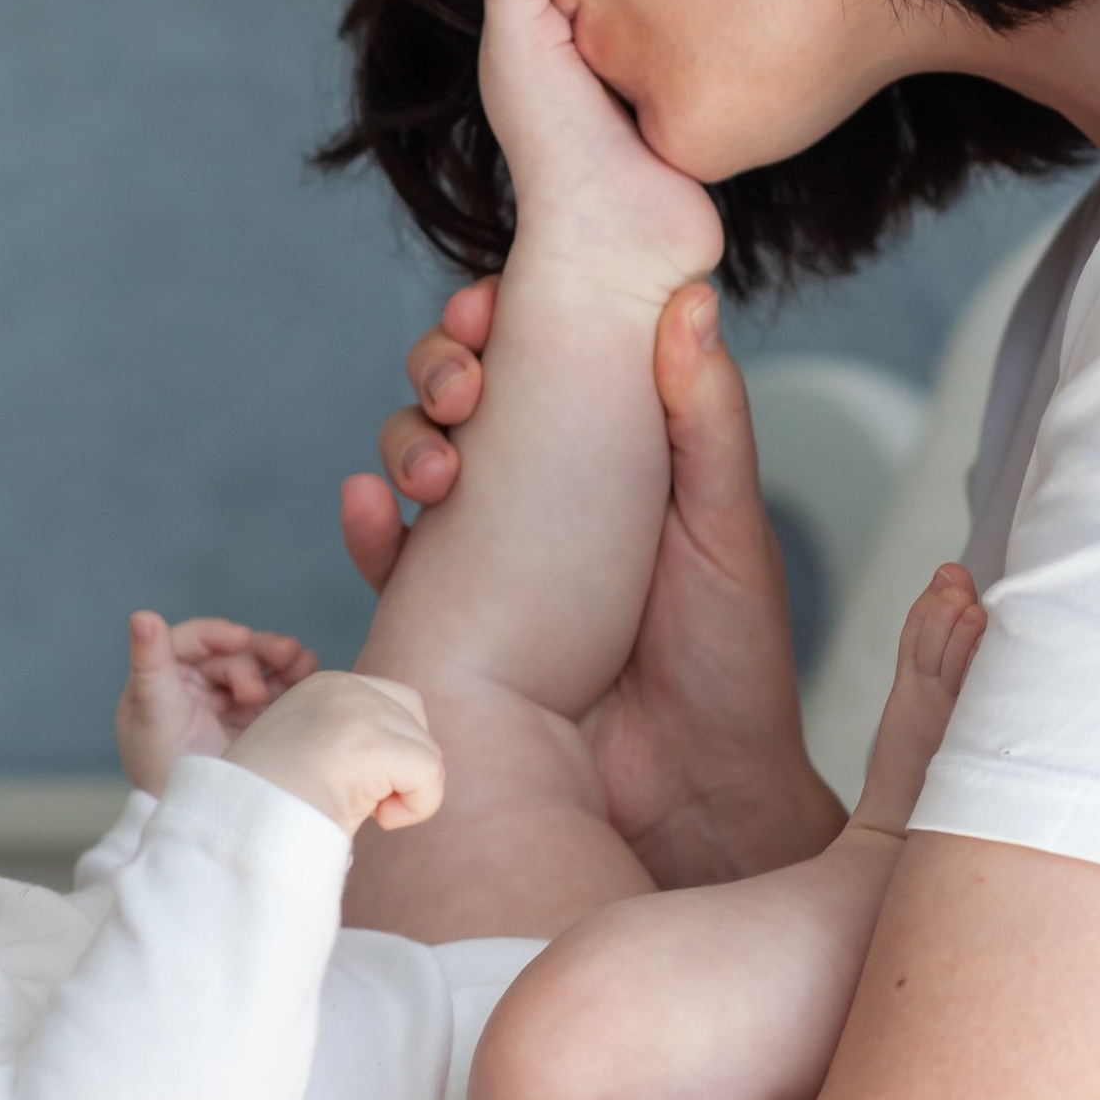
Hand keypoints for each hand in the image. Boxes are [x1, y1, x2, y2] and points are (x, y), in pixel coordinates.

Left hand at [115, 611, 317, 797]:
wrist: (200, 821)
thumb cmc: (163, 767)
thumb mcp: (154, 711)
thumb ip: (149, 662)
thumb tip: (141, 615)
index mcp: (164, 680)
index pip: (194, 642)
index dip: (219, 635)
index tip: (242, 639)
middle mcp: (196, 689)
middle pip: (233, 653)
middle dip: (259, 652)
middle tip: (286, 656)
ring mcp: (228, 706)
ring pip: (260, 668)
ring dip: (283, 661)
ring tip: (304, 663)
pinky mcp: (255, 723)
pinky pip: (277, 692)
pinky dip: (293, 681)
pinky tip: (309, 673)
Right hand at [227, 666, 442, 834]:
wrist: (239, 833)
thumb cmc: (274, 813)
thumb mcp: (315, 757)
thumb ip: (357, 742)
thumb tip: (415, 757)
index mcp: (322, 687)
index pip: (395, 703)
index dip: (390, 753)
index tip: (349, 786)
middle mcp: (339, 686)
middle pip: (416, 721)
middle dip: (403, 768)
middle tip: (361, 802)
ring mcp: (354, 709)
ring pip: (427, 751)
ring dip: (408, 792)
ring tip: (362, 812)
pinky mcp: (368, 742)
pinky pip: (431, 773)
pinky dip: (418, 806)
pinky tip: (380, 822)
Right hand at [343, 278, 843, 886]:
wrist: (694, 803)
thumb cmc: (731, 664)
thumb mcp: (727, 526)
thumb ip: (706, 416)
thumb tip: (690, 297)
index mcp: (611, 451)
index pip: (540, 354)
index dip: (503, 318)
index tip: (491, 306)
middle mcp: (542, 490)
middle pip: (463, 393)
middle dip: (441, 368)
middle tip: (459, 384)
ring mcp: (489, 553)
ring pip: (417, 460)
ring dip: (404, 439)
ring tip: (429, 467)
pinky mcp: (450, 617)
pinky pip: (389, 559)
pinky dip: (369, 526)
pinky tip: (371, 510)